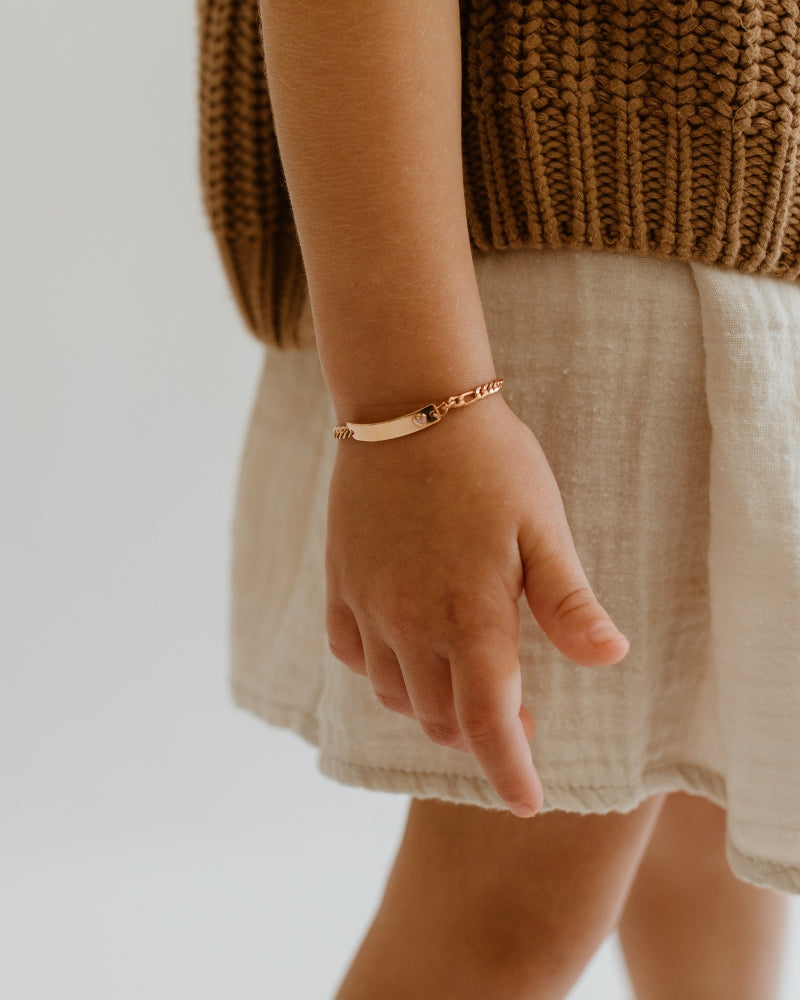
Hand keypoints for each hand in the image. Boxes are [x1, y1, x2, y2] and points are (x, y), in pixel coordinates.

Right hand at [325, 391, 629, 817]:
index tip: (526, 802)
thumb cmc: (490, 463)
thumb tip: (611, 659)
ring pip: (395, 695)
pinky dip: (381, 671)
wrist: (409, 405)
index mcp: (471, 616)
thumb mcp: (543, 526)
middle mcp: (411, 624)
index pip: (491, 722)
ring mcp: (370, 605)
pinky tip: (403, 651)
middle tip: (517, 715)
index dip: (510, 771)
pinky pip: (352, 654)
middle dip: (480, 735)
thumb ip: (568, 601)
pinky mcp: (341, 582)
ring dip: (432, 707)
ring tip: (462, 683)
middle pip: (442, 719)